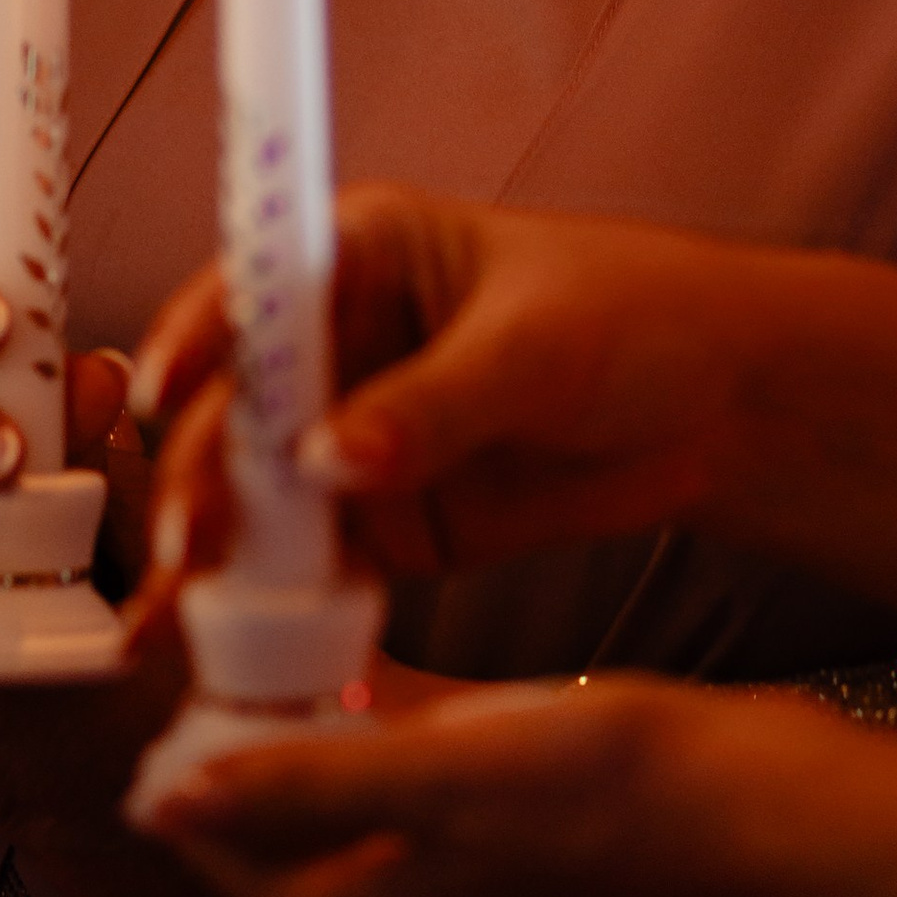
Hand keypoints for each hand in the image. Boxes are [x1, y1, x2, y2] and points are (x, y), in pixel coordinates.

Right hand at [133, 187, 755, 583]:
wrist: (730, 407)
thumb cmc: (641, 318)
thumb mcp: (534, 345)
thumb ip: (432, 404)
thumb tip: (327, 459)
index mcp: (362, 251)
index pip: (252, 285)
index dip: (197, 335)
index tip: (165, 394)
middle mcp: (338, 341)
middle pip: (238, 404)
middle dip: (203, 471)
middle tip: (189, 542)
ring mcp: (355, 436)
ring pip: (257, 492)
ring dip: (216, 550)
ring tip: (179, 616)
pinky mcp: (388, 520)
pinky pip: (312, 561)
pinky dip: (274, 603)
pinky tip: (237, 645)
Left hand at [147, 669, 835, 896]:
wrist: (776, 816)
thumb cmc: (617, 794)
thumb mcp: (445, 773)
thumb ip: (307, 783)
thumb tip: (167, 805)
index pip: (253, 876)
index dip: (199, 811)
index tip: (164, 732)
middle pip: (314, 846)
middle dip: (262, 770)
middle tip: (225, 678)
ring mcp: (504, 883)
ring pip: (386, 816)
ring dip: (336, 750)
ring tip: (299, 658)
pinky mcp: (558, 841)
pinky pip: (454, 796)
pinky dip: (414, 742)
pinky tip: (415, 676)